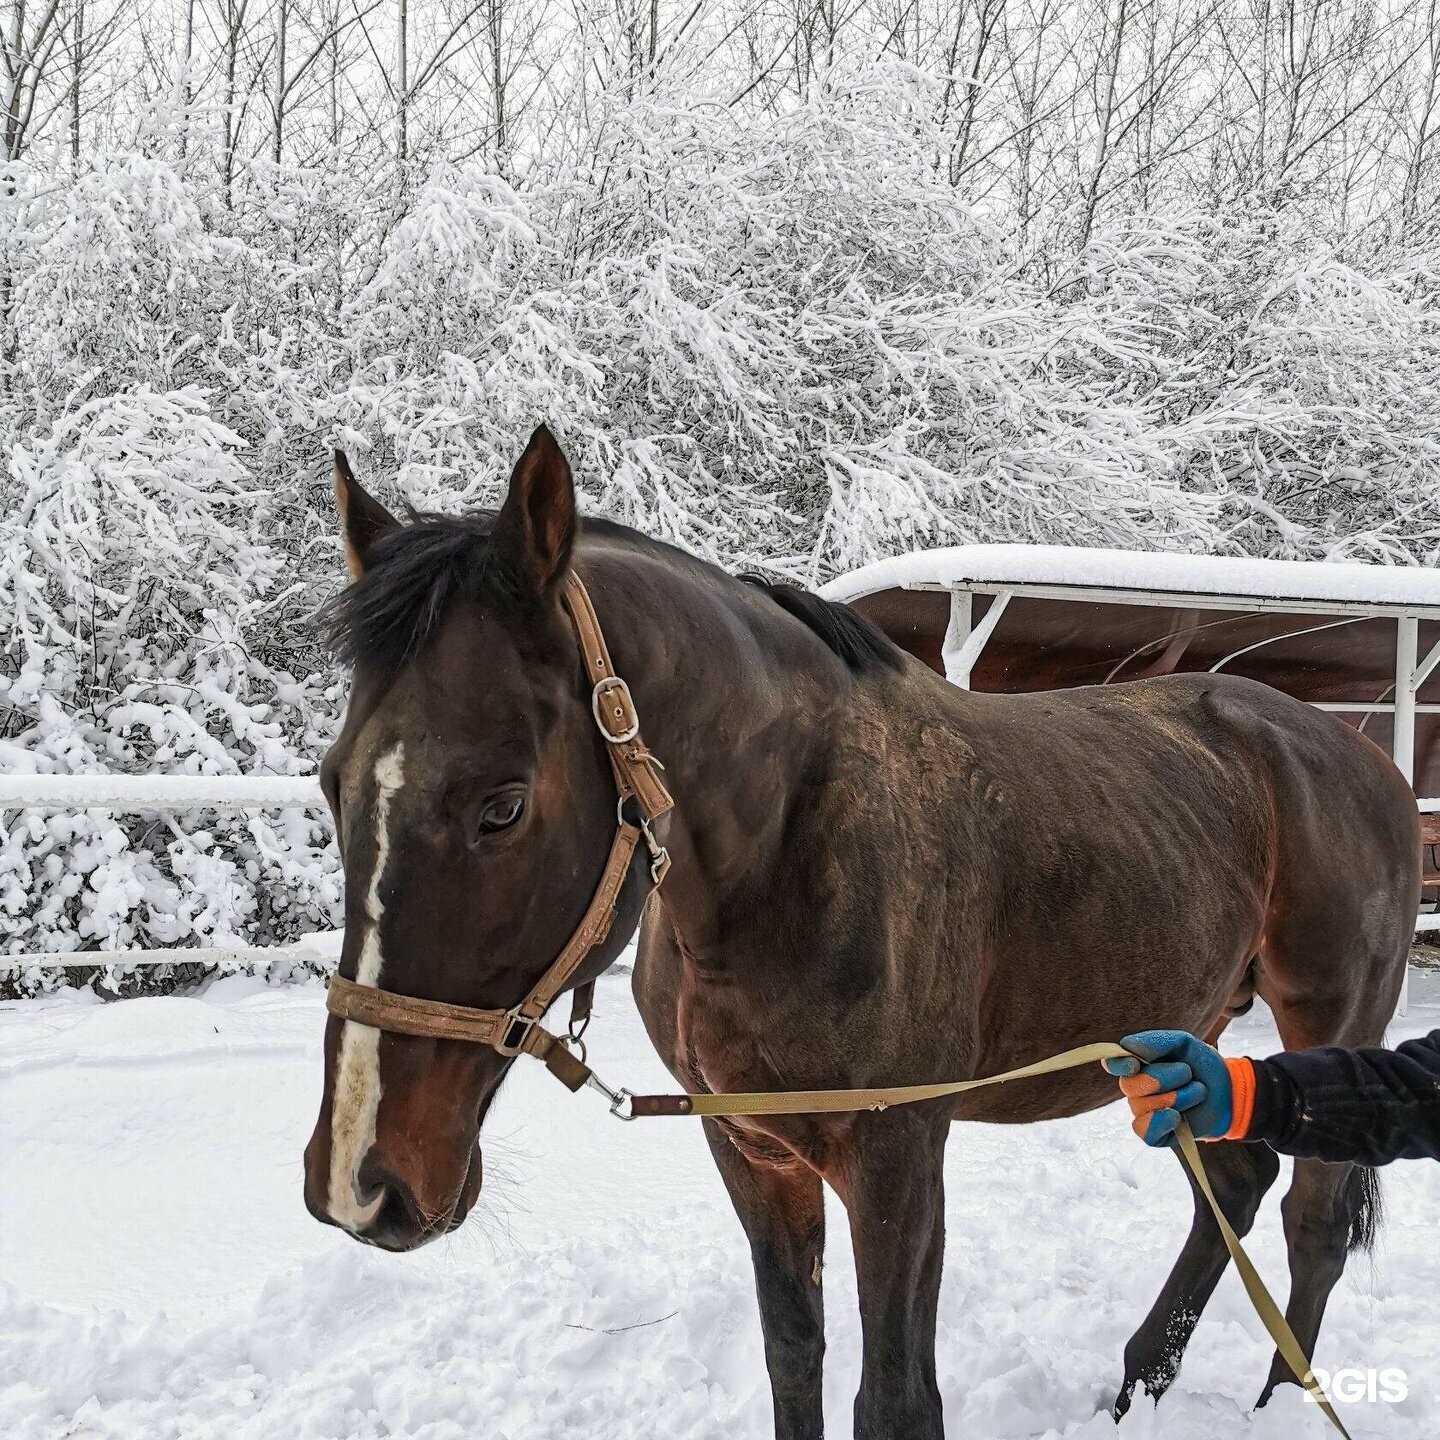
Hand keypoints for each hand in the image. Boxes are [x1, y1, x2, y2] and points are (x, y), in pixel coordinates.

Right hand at [1102, 1030, 1233, 1145]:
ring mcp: (1145, 1112)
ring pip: (1144, 1107)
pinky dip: (1161, 1123)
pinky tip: (1178, 1118)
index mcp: (1138, 1065)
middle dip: (1163, 1079)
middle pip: (1131, 1086)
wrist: (1230, 1092)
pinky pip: (1146, 1132)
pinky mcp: (1157, 1134)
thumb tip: (1127, 1046)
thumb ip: (1155, 1041)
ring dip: (1178, 1098)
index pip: (1114, 1064)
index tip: (1134, 1065)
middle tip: (1188, 1073)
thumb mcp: (1183, 1043)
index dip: (1119, 1065)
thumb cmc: (1202, 1065)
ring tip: (1198, 1091)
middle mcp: (1136, 1089)